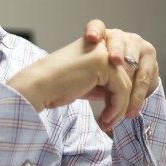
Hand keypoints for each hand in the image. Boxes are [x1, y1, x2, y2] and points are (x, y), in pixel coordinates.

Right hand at [6, 34, 132, 130]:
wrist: (38, 87)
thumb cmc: (55, 86)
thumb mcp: (85, 83)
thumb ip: (102, 83)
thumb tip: (120, 94)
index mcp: (94, 43)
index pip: (120, 65)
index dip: (122, 89)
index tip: (118, 110)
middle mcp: (100, 42)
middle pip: (127, 74)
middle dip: (126, 100)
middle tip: (116, 120)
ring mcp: (102, 50)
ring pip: (127, 84)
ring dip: (120, 108)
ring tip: (108, 122)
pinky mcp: (102, 62)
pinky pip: (122, 89)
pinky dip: (117, 107)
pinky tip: (105, 118)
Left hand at [84, 19, 158, 119]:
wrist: (126, 81)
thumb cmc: (102, 75)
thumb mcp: (93, 73)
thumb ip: (90, 73)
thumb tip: (84, 86)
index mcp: (103, 35)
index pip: (97, 27)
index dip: (94, 31)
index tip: (91, 38)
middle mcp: (121, 37)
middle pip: (118, 43)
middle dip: (116, 53)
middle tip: (113, 61)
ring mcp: (137, 45)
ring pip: (132, 63)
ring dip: (127, 82)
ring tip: (120, 97)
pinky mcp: (150, 59)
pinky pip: (144, 78)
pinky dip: (136, 96)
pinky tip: (131, 108)